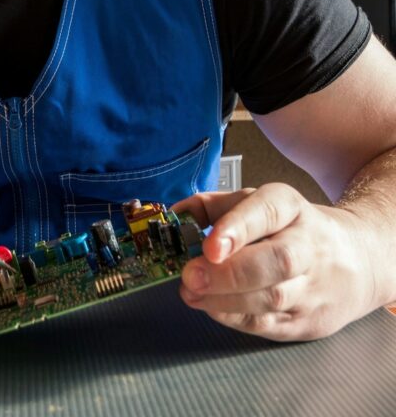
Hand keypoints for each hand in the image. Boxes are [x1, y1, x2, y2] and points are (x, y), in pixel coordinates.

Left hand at [172, 183, 376, 340]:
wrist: (357, 259)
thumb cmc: (289, 228)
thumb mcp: (255, 204)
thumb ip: (211, 207)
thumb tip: (172, 216)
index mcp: (290, 207)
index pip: (266, 212)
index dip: (236, 228)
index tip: (209, 245)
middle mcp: (307, 245)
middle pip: (275, 261)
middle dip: (228, 273)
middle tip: (190, 276)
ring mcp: (313, 286)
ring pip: (272, 297)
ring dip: (225, 299)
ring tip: (190, 293)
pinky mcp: (309, 320)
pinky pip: (270, 324)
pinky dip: (236, 319)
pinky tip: (212, 308)